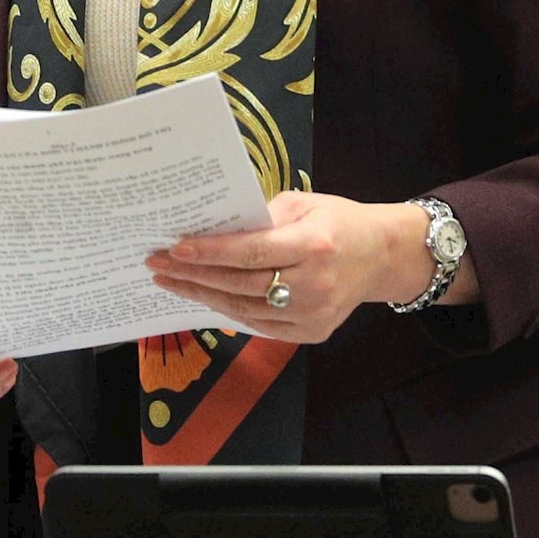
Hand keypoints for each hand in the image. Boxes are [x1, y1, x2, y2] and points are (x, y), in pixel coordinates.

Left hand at [144, 191, 451, 343]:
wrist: (381, 256)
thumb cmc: (338, 221)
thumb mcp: (303, 204)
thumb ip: (261, 217)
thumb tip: (212, 227)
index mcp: (314, 245)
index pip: (251, 252)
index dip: (210, 252)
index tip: (174, 248)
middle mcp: (314, 284)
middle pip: (241, 284)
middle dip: (194, 275)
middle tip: (157, 264)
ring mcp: (314, 315)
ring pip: (244, 309)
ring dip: (202, 295)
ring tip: (171, 281)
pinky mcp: (312, 333)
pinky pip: (259, 325)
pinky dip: (227, 311)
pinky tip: (203, 296)